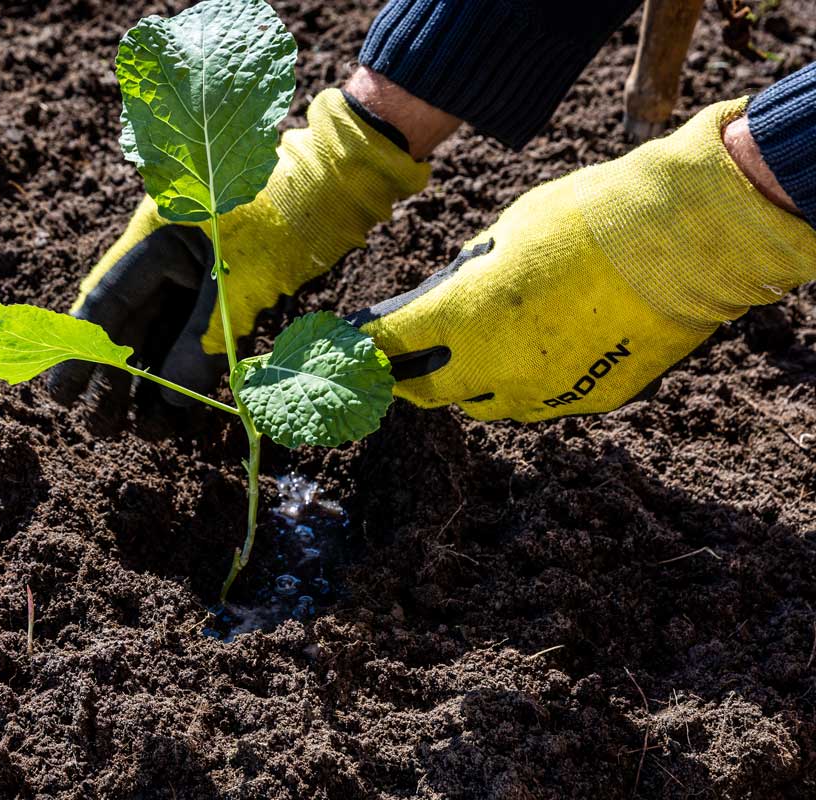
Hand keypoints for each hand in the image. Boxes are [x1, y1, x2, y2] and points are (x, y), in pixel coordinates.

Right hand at [48, 87, 429, 408]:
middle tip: (105, 428)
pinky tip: (180, 414)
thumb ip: (204, 340)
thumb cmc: (285, 214)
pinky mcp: (229, 294)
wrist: (340, 186)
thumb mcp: (241, 280)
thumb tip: (173, 396)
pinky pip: (199, 341)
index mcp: (155, 238)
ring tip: (145, 432)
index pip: (106, 301)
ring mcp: (199, 276)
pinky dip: (190, 377)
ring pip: (164, 340)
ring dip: (153, 387)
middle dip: (117, 381)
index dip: (83, 351)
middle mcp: (169, 258)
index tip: (62, 394)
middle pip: (131, 327)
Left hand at [348, 98, 815, 422]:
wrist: (686, 239)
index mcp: (464, 318)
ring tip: (457, 361)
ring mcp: (544, 392)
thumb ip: (464, 278)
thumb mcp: (504, 235)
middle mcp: (496, 368)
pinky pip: (538, 403)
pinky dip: (520, 386)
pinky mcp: (588, 400)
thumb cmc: (589, 218)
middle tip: (391, 365)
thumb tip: (443, 300)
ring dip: (464, 385)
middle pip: (427, 392)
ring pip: (483, 404)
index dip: (364, 344)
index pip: (391, 344)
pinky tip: (525, 361)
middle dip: (404, 378)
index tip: (345, 343)